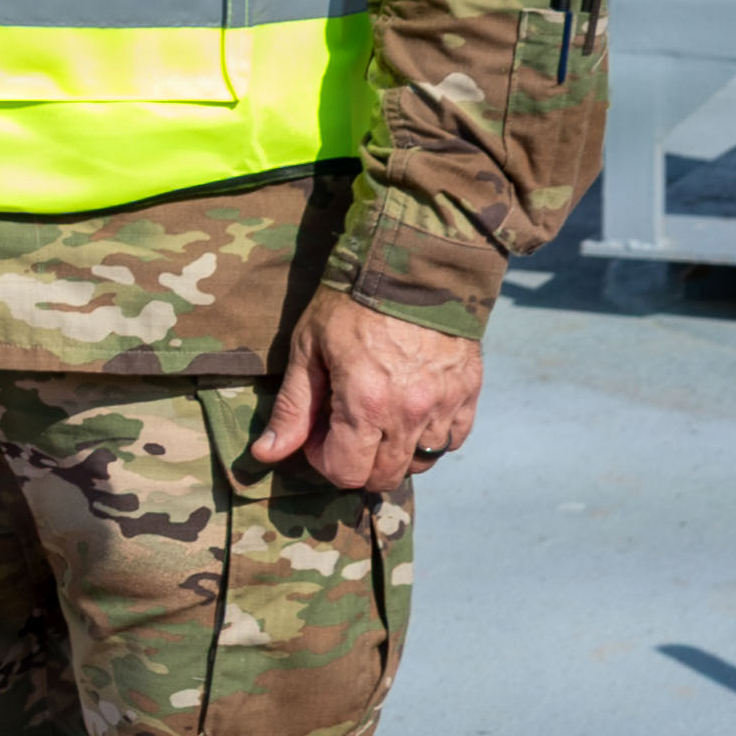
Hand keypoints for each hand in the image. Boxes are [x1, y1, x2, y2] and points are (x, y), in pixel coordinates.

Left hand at [250, 289, 481, 497]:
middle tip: (346, 428)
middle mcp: (409, 413)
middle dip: (358, 464)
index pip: (347, 473)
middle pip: (385, 477)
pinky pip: (453, 438)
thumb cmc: (351, 300)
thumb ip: (293, 408)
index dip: (325, 461)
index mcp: (365, 404)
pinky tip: (414, 411)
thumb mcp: (308, 348)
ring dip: (396, 453)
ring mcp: (444, 404)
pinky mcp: (469, 391)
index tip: (318, 434)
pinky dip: (432, 437)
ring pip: (422, 462)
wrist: (413, 259)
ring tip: (381, 419)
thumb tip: (267, 454)